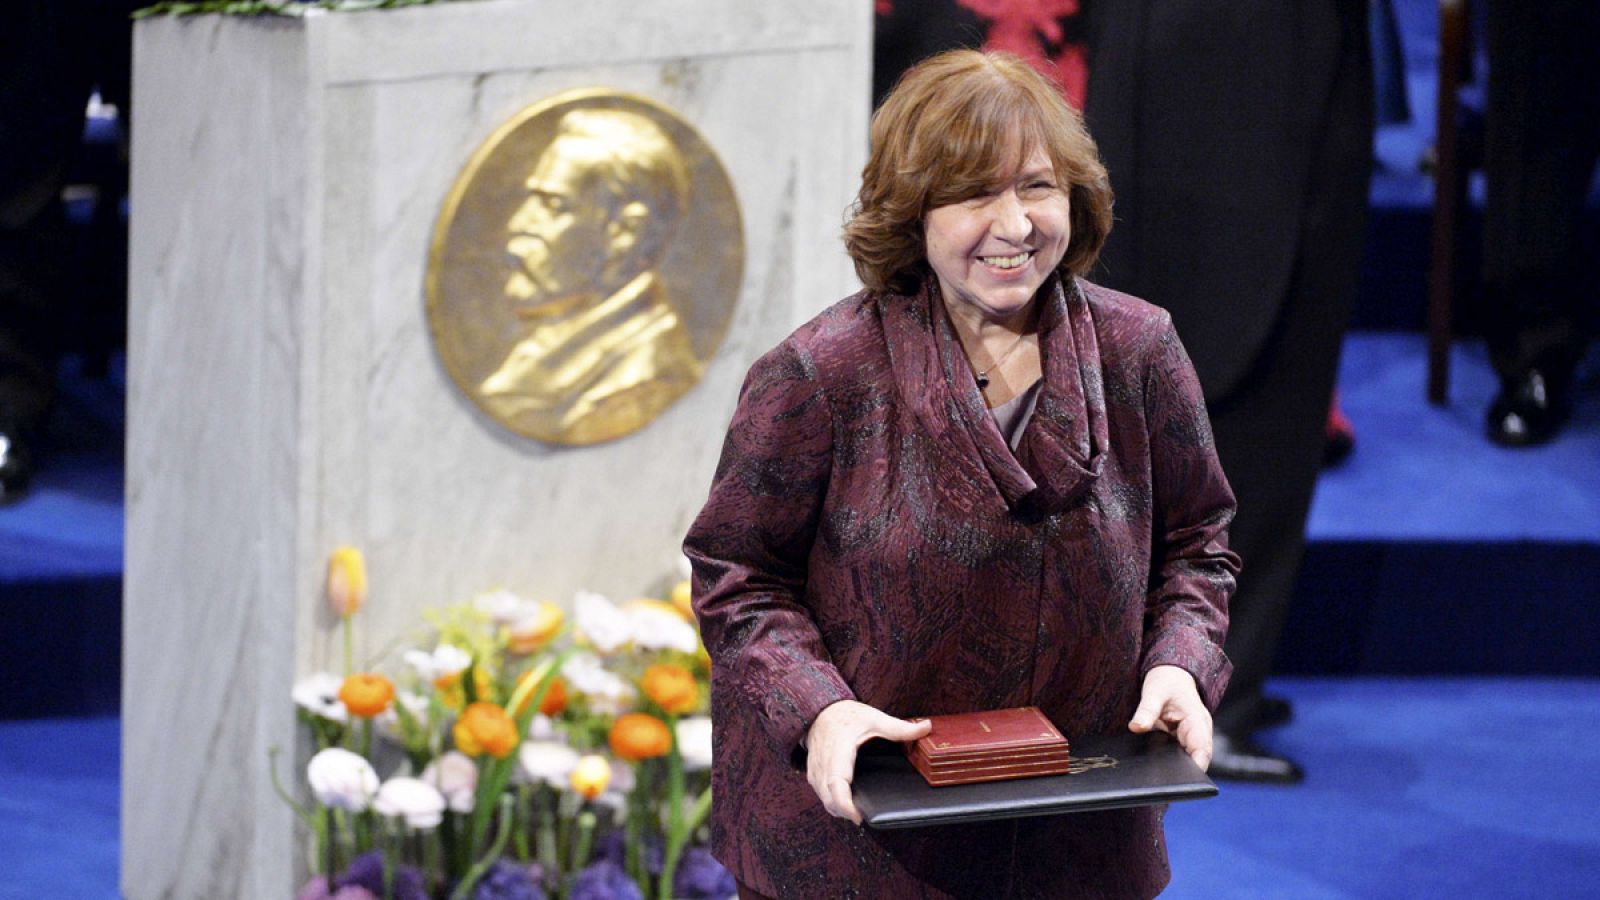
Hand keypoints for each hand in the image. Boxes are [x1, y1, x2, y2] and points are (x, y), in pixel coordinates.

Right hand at [804, 699, 931, 824]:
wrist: (821, 710)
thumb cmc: (847, 715)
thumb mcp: (874, 718)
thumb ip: (900, 727)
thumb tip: (927, 727)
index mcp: (839, 750)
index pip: (837, 783)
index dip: (845, 804)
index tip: (859, 816)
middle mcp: (823, 763)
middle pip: (829, 798)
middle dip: (845, 812)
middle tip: (866, 816)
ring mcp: (815, 770)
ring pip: (824, 800)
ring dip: (838, 809)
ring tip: (858, 810)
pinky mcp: (812, 774)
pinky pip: (821, 794)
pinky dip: (832, 801)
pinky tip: (847, 800)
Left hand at [1128, 665, 1212, 770]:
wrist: (1170, 674)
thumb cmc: (1166, 680)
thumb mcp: (1154, 691)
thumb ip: (1147, 710)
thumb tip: (1136, 727)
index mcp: (1198, 722)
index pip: (1202, 751)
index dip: (1195, 768)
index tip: (1182, 780)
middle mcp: (1197, 733)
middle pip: (1195, 761)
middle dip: (1182, 774)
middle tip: (1160, 785)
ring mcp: (1189, 739)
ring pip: (1185, 761)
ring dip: (1173, 769)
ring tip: (1154, 779)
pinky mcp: (1179, 741)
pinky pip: (1176, 756)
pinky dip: (1166, 761)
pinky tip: (1151, 768)